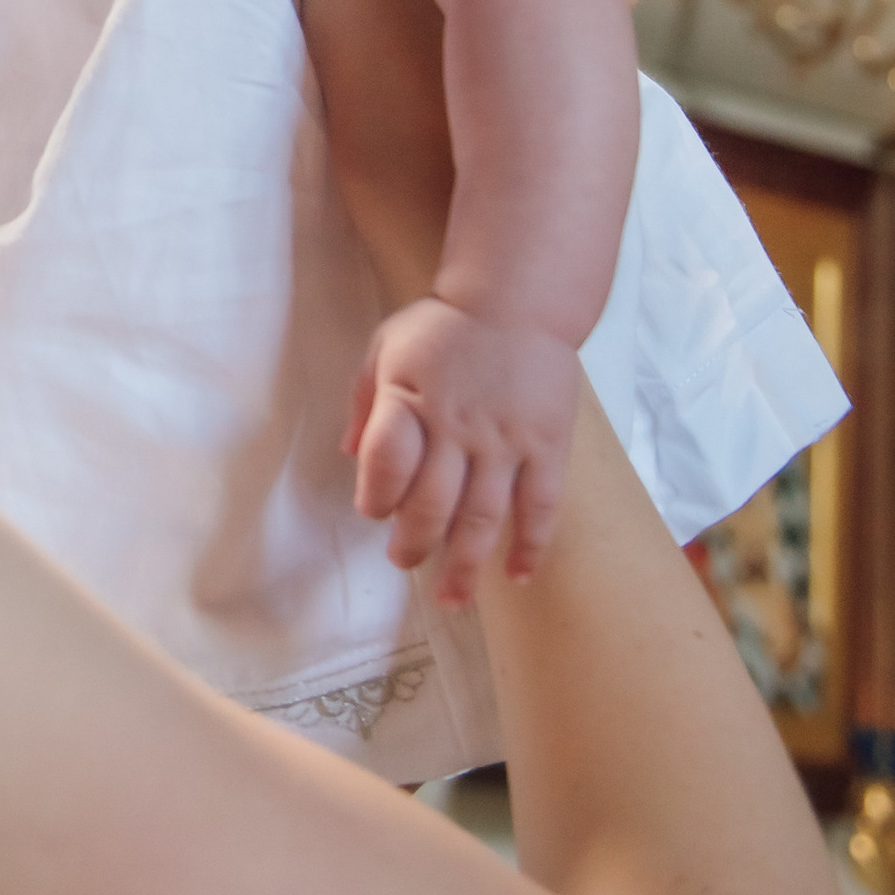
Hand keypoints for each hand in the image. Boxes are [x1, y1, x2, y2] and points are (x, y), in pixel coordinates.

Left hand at [346, 298, 583, 605]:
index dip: (375, 498)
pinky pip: (541, 506)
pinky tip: (516, 575)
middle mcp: (456, 426)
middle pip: (432, 505)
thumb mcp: (388, 346)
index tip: (375, 513)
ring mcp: (505, 440)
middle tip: (405, 561)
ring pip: (484, 518)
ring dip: (465, 565)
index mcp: (410, 398)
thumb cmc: (446, 325)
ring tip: (451, 598)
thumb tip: (347, 453)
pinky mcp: (547, 446)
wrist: (520, 297)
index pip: (385, 463)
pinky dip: (530, 546)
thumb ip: (365, 400)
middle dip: (414, 545)